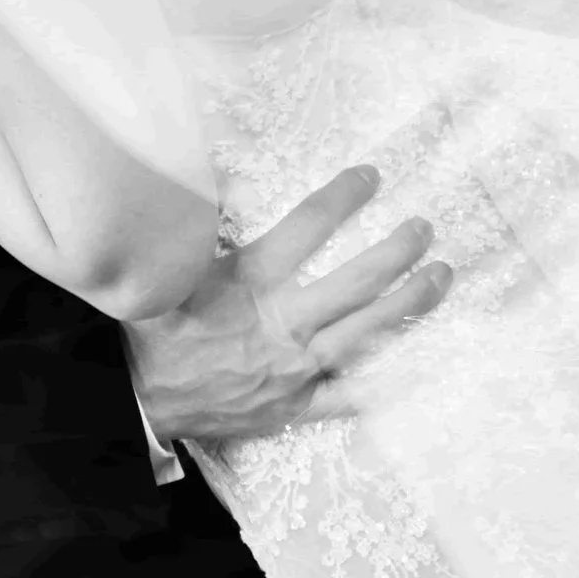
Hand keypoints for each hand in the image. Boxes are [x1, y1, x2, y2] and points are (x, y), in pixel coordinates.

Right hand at [124, 165, 450, 441]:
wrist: (138, 403)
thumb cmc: (152, 334)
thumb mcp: (165, 272)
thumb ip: (193, 227)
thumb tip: (210, 172)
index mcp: (252, 283)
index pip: (309, 227)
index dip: (343, 197)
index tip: (370, 176)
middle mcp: (283, 323)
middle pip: (356, 281)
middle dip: (396, 251)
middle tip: (423, 228)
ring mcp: (296, 368)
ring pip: (367, 332)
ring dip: (408, 302)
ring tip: (440, 276)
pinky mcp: (296, 405)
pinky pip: (349, 395)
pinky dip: (382, 382)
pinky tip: (416, 367)